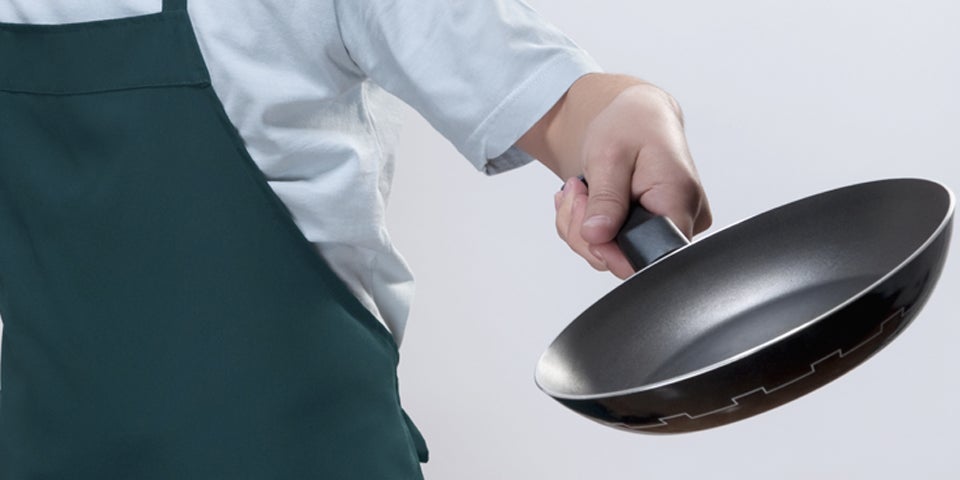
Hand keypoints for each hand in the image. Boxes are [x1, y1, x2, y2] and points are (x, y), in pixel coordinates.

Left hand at [521, 75, 711, 278]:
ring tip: (580, 190)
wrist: (634, 117)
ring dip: (583, 227)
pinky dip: (589, 227)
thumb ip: (606, 199)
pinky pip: (612, 246)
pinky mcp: (652, 231)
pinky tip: (587, 200)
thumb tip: (597, 236)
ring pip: (613, 256)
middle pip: (627, 260)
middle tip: (577, 193)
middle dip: (587, 233)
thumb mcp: (608, 157)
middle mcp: (682, 218)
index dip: (611, 251)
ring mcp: (668, 227)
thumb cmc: (630, 125)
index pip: (651, 256)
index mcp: (678, 199)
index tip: (589, 223)